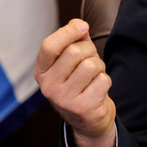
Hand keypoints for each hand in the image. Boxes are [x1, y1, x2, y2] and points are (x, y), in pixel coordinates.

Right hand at [35, 19, 115, 146]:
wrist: (88, 121)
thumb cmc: (79, 82)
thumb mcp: (71, 61)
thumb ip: (74, 40)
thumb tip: (79, 25)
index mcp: (41, 72)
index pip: (49, 46)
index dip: (67, 32)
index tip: (83, 26)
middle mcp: (48, 87)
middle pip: (74, 52)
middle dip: (89, 50)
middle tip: (91, 58)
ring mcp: (64, 100)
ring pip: (91, 65)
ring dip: (99, 66)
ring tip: (94, 75)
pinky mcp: (83, 108)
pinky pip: (102, 80)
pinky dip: (105, 80)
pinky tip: (98, 89)